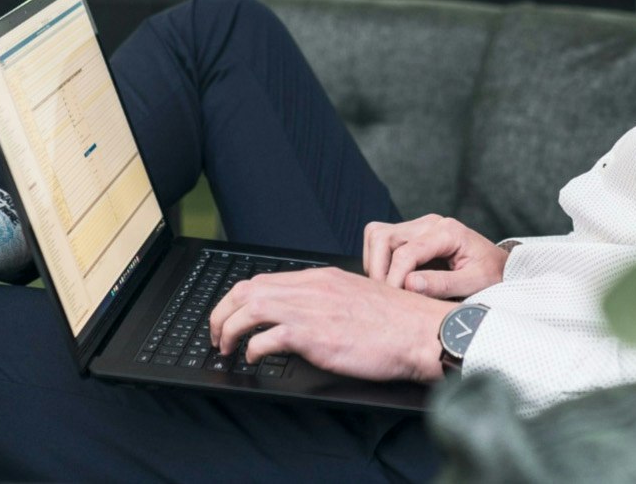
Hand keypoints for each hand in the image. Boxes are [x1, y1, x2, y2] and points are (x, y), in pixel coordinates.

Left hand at [210, 267, 454, 381]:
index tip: (231, 316)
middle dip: (222, 311)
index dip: (238, 299)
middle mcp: (312, 288)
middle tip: (216, 333)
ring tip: (226, 348)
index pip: (264, 280)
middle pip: (247, 289)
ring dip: (228, 329)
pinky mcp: (314, 336)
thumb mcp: (356, 298)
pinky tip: (254, 359)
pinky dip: (252, 349)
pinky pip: (266, 338)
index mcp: (322, 277)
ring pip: (248, 308)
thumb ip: (327, 301)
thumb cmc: (397, 322)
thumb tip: (305, 316)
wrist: (419, 331)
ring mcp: (311, 310)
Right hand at [363, 214, 508, 297]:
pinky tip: (393, 281)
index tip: (395, 302)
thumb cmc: (491, 275)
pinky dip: (379, 261)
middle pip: (383, 236)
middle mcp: (429, 223)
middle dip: (378, 269)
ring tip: (389, 289)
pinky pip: (381, 241)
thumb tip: (408, 284)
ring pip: (377, 235)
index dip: (395, 279)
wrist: (500, 266)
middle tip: (387, 296)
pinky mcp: (411, 235)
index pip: (407, 252)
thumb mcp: (475, 283)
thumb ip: (443, 284)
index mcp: (447, 231)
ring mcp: (418, 226)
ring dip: (375, 263)